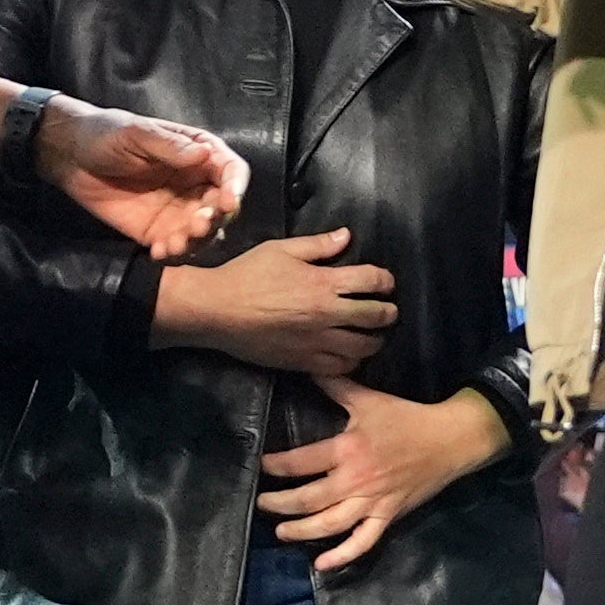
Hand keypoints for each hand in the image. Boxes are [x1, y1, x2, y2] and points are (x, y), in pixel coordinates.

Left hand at [42, 104, 247, 257]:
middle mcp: (195, 184)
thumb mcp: (137, 133)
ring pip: (203, 232)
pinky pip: (175, 246)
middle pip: (221, 207)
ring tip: (176, 243)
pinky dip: (173, 253)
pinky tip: (160, 252)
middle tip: (198, 224)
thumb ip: (170, 146)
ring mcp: (178, 210)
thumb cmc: (106, 134)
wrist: (70, 156)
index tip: (228, 202)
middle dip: (215, 218)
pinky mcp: (158, 230)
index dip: (235, 187)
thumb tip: (205, 154)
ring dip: (196, 240)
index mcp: (198, 154)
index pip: (230, 171)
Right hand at [161, 227, 397, 376]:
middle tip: (388, 311)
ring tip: (373, 336)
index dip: (385, 280)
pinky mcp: (303, 362)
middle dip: (388, 313)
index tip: (385, 282)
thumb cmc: (246, 275)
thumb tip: (346, 237)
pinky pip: (339, 368)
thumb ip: (318, 245)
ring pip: (362, 348)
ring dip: (374, 341)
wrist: (216, 310)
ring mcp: (316, 342)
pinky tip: (349, 355)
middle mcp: (326, 315)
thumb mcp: (281, 250)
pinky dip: (351, 362)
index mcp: (323, 283)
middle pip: (376, 316)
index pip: (371, 280)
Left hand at [259, 385, 502, 574]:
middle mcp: (356, 480)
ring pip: (330, 525)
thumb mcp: (369, 399)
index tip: (261, 466)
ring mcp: (372, 502)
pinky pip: (363, 542)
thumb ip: (336, 386)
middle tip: (262, 504)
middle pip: (309, 499)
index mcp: (348, 450)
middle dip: (280, 504)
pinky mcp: (388, 516)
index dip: (277, 466)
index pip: (302, 462)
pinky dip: (342, 556)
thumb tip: (309, 368)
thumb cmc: (407, 419)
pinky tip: (321, 565)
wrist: (449, 440)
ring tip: (281, 532)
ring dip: (301, 531)